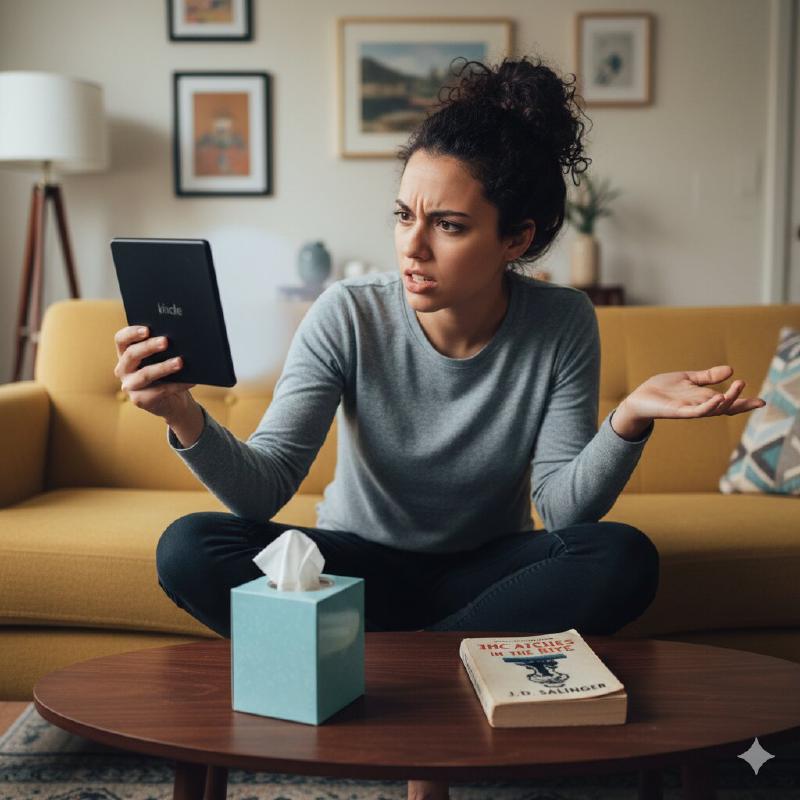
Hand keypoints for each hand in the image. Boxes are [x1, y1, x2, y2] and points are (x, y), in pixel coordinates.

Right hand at [113, 325, 196, 419]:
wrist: (173, 401)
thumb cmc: (168, 373)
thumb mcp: (163, 358)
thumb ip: (164, 348)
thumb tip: (179, 337)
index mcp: (125, 354)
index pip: (121, 339)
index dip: (131, 333)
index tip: (147, 329)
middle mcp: (123, 369)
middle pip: (131, 355)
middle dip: (149, 346)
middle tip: (166, 341)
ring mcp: (129, 386)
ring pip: (145, 374)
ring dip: (164, 367)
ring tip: (180, 362)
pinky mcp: (140, 400)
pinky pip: (159, 391)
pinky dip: (177, 385)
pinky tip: (190, 381)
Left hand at [621, 364, 765, 423]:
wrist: (639, 399)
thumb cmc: (662, 390)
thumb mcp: (688, 379)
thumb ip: (708, 376)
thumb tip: (731, 370)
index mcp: (703, 398)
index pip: (728, 402)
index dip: (744, 402)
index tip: (762, 402)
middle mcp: (699, 406)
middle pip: (724, 408)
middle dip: (739, 402)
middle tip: (749, 390)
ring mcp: (689, 410)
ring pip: (713, 410)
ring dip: (725, 401)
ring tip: (734, 390)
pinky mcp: (678, 412)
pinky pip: (696, 412)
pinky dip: (708, 406)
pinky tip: (716, 399)